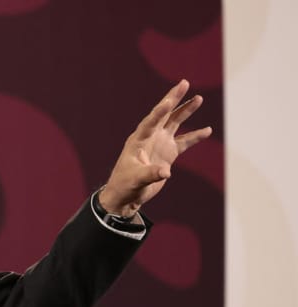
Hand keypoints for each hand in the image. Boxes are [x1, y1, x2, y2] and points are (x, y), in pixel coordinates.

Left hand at [99, 80, 212, 216]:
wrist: (126, 196)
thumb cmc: (125, 185)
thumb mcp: (136, 180)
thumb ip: (150, 174)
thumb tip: (166, 172)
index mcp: (138, 140)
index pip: (150, 122)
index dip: (159, 112)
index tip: (169, 101)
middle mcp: (150, 137)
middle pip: (164, 114)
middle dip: (174, 98)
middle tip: (184, 83)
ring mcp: (160, 144)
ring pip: (175, 123)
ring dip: (186, 111)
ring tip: (198, 98)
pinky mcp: (168, 153)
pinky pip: (184, 141)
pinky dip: (195, 136)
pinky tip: (207, 130)